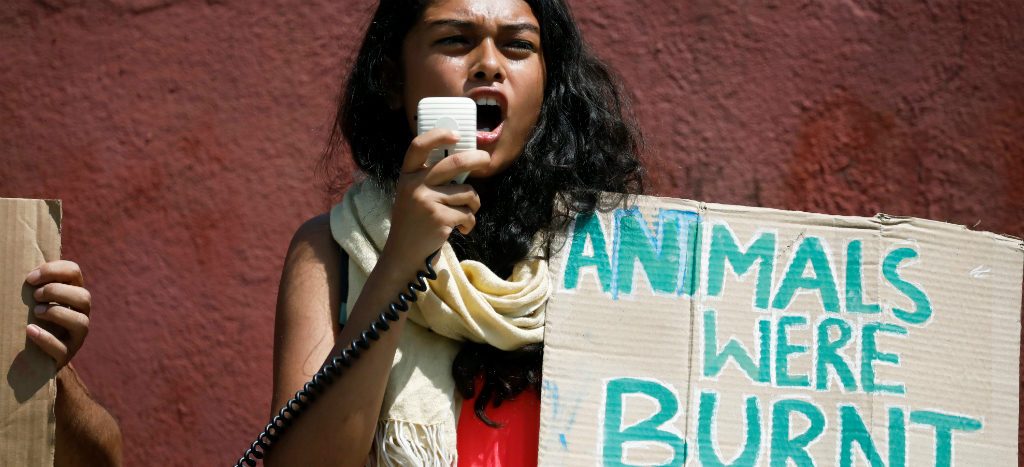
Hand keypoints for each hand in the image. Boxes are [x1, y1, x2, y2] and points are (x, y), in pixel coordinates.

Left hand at [25, 260, 90, 368]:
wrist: (34, 357)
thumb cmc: (31, 319)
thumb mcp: (34, 299)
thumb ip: (32, 285)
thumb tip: (11, 267)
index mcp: (72, 294)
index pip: (74, 272)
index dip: (53, 271)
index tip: (30, 279)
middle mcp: (80, 314)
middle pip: (84, 297)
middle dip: (57, 292)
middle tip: (35, 296)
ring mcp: (76, 336)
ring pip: (81, 322)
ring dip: (56, 313)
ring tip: (36, 312)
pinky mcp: (66, 355)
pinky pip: (62, 348)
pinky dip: (45, 338)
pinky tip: (30, 330)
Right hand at [381, 128, 489, 269]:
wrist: (403, 254)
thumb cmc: (414, 222)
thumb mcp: (412, 194)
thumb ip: (429, 179)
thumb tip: (464, 162)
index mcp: (407, 176)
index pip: (418, 146)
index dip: (438, 136)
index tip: (456, 134)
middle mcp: (415, 185)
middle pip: (454, 163)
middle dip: (477, 159)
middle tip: (486, 160)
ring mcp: (427, 202)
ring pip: (468, 192)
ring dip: (474, 204)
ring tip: (464, 214)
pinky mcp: (440, 219)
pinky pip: (468, 214)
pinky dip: (469, 223)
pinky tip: (460, 229)